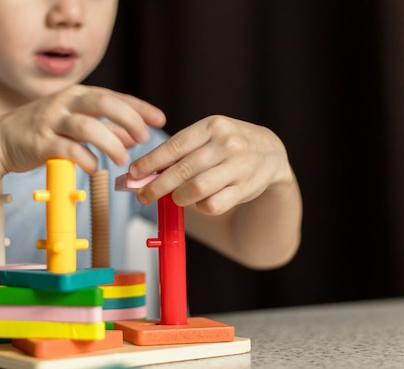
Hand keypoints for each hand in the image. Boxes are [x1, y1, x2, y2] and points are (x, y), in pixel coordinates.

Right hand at [0, 85, 165, 174]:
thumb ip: (106, 127)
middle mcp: (65, 103)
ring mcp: (51, 121)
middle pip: (103, 104)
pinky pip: (68, 150)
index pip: (115, 97)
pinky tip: (96, 168)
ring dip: (110, 143)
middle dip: (129, 120)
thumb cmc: (44, 130)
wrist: (1, 139)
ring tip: (123, 159)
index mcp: (78, 95)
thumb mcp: (77, 122)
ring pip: (87, 127)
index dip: (140, 108)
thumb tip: (134, 136)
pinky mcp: (40, 142)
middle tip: (144, 139)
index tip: (160, 120)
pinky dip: (86, 159)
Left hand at [129, 115, 293, 214]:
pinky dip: (201, 207)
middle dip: (157, 186)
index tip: (133, 173)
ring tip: (174, 198)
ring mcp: (238, 167)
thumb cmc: (227, 146)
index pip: (175, 146)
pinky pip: (213, 205)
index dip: (150, 162)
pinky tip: (200, 201)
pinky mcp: (245, 188)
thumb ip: (180, 151)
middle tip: (142, 195)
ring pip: (197, 189)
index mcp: (213, 126)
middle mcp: (227, 144)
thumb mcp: (208, 137)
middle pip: (182, 170)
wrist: (270, 154)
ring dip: (178, 198)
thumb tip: (142, 173)